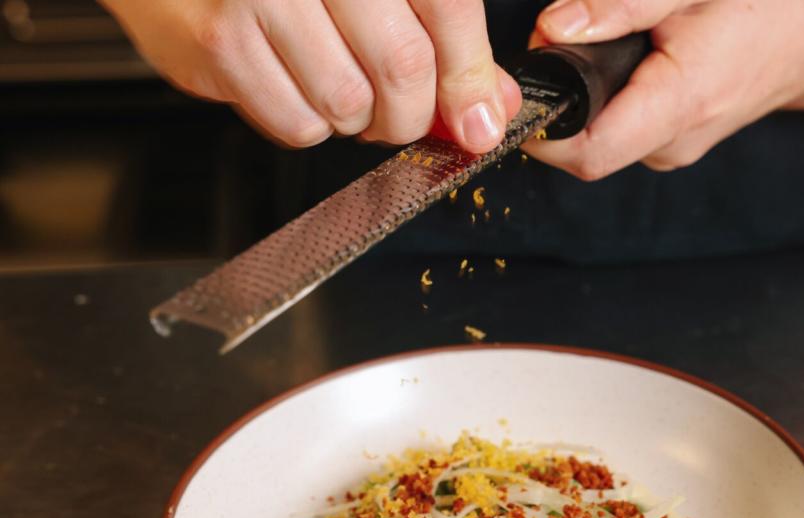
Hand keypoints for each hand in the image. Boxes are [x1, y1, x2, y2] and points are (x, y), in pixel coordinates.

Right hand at [100, 0, 521, 151]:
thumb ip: (436, 30)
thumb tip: (489, 102)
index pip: (446, 8)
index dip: (471, 75)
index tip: (480, 121)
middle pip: (402, 65)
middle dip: (413, 113)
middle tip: (402, 114)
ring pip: (349, 104)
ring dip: (356, 118)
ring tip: (338, 86)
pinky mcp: (219, 41)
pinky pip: (296, 124)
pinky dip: (308, 123)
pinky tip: (296, 87)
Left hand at [523, 0, 803, 176]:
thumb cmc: (762, 7)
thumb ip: (619, 4)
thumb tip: (552, 29)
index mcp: (677, 106)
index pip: (587, 153)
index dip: (541, 129)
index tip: (525, 86)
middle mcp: (671, 145)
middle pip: (581, 150)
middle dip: (556, 104)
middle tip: (558, 45)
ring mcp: (671, 151)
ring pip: (597, 141)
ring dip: (581, 101)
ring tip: (602, 49)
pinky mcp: (670, 146)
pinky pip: (618, 134)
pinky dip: (604, 104)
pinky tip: (621, 67)